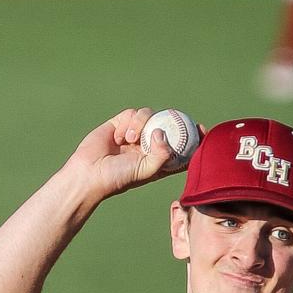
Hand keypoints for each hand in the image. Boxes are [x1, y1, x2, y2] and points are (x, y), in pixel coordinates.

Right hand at [67, 108, 200, 204]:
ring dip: (142, 124)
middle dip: (178, 121)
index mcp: (159, 161)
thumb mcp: (146, 171)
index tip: (202, 132)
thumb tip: (164, 133)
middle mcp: (149, 146)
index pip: (181, 149)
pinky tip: (120, 137)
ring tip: (130, 139)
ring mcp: (136, 134)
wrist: (89, 172)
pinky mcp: (122, 123)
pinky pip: (133, 114)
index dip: (193, 140)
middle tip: (184, 119)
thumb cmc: (117, 178)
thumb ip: (161, 155)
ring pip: (150, 116)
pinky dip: (129, 122)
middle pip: (169, 127)